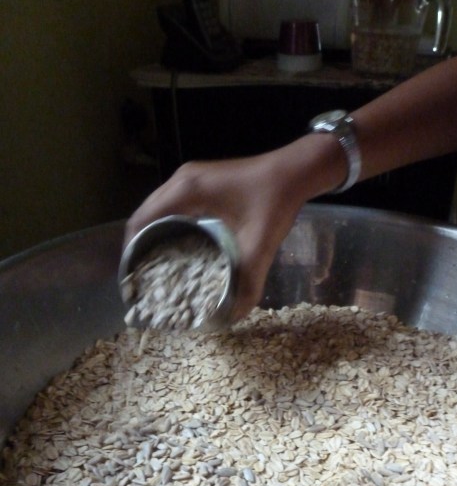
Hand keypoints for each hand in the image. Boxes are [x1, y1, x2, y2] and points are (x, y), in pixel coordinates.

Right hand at [125, 150, 309, 320]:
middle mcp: (181, 180)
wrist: (296, 171)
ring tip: (154, 267)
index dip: (131, 250)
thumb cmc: (276, 201)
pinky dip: (168, 227)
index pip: (141, 220)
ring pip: (157, 211)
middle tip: (143, 278)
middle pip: (144, 215)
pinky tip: (176, 249)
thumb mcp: (261, 243)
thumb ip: (249, 279)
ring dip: (152, 236)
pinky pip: (172, 207)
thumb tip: (236, 314)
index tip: (133, 278)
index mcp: (186, 190)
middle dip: (139, 246)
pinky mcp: (201, 183)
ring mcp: (190, 178)